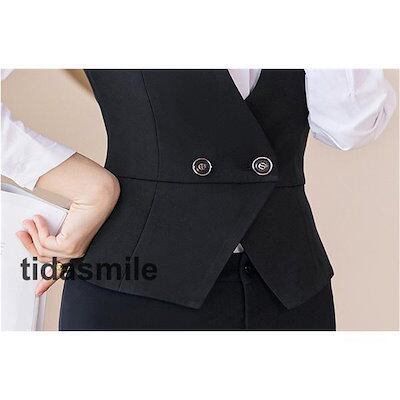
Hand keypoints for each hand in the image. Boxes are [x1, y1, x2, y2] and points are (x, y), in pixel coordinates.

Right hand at [16, 153, 119, 295]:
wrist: (96, 198)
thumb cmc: (84, 206)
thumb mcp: (63, 224)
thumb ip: (52, 233)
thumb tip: (36, 233)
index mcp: (76, 249)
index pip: (61, 269)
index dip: (48, 281)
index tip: (38, 290)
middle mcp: (76, 253)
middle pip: (44, 258)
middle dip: (29, 244)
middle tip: (21, 232)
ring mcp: (73, 252)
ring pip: (42, 250)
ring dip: (32, 233)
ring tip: (29, 221)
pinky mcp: (69, 247)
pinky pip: (45, 242)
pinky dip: (39, 229)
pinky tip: (39, 219)